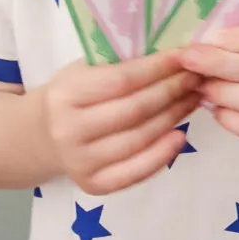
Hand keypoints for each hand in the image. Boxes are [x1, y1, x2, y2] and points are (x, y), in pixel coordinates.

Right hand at [39, 50, 201, 194]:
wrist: (41, 136)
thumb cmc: (74, 93)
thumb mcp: (85, 69)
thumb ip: (120, 63)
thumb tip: (173, 54)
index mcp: (66, 94)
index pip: (121, 80)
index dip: (158, 69)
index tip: (184, 56)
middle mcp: (68, 130)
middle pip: (134, 110)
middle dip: (172, 91)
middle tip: (197, 76)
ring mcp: (79, 162)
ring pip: (139, 140)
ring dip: (174, 117)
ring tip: (194, 98)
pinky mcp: (92, 185)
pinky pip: (134, 173)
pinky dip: (162, 155)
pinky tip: (180, 136)